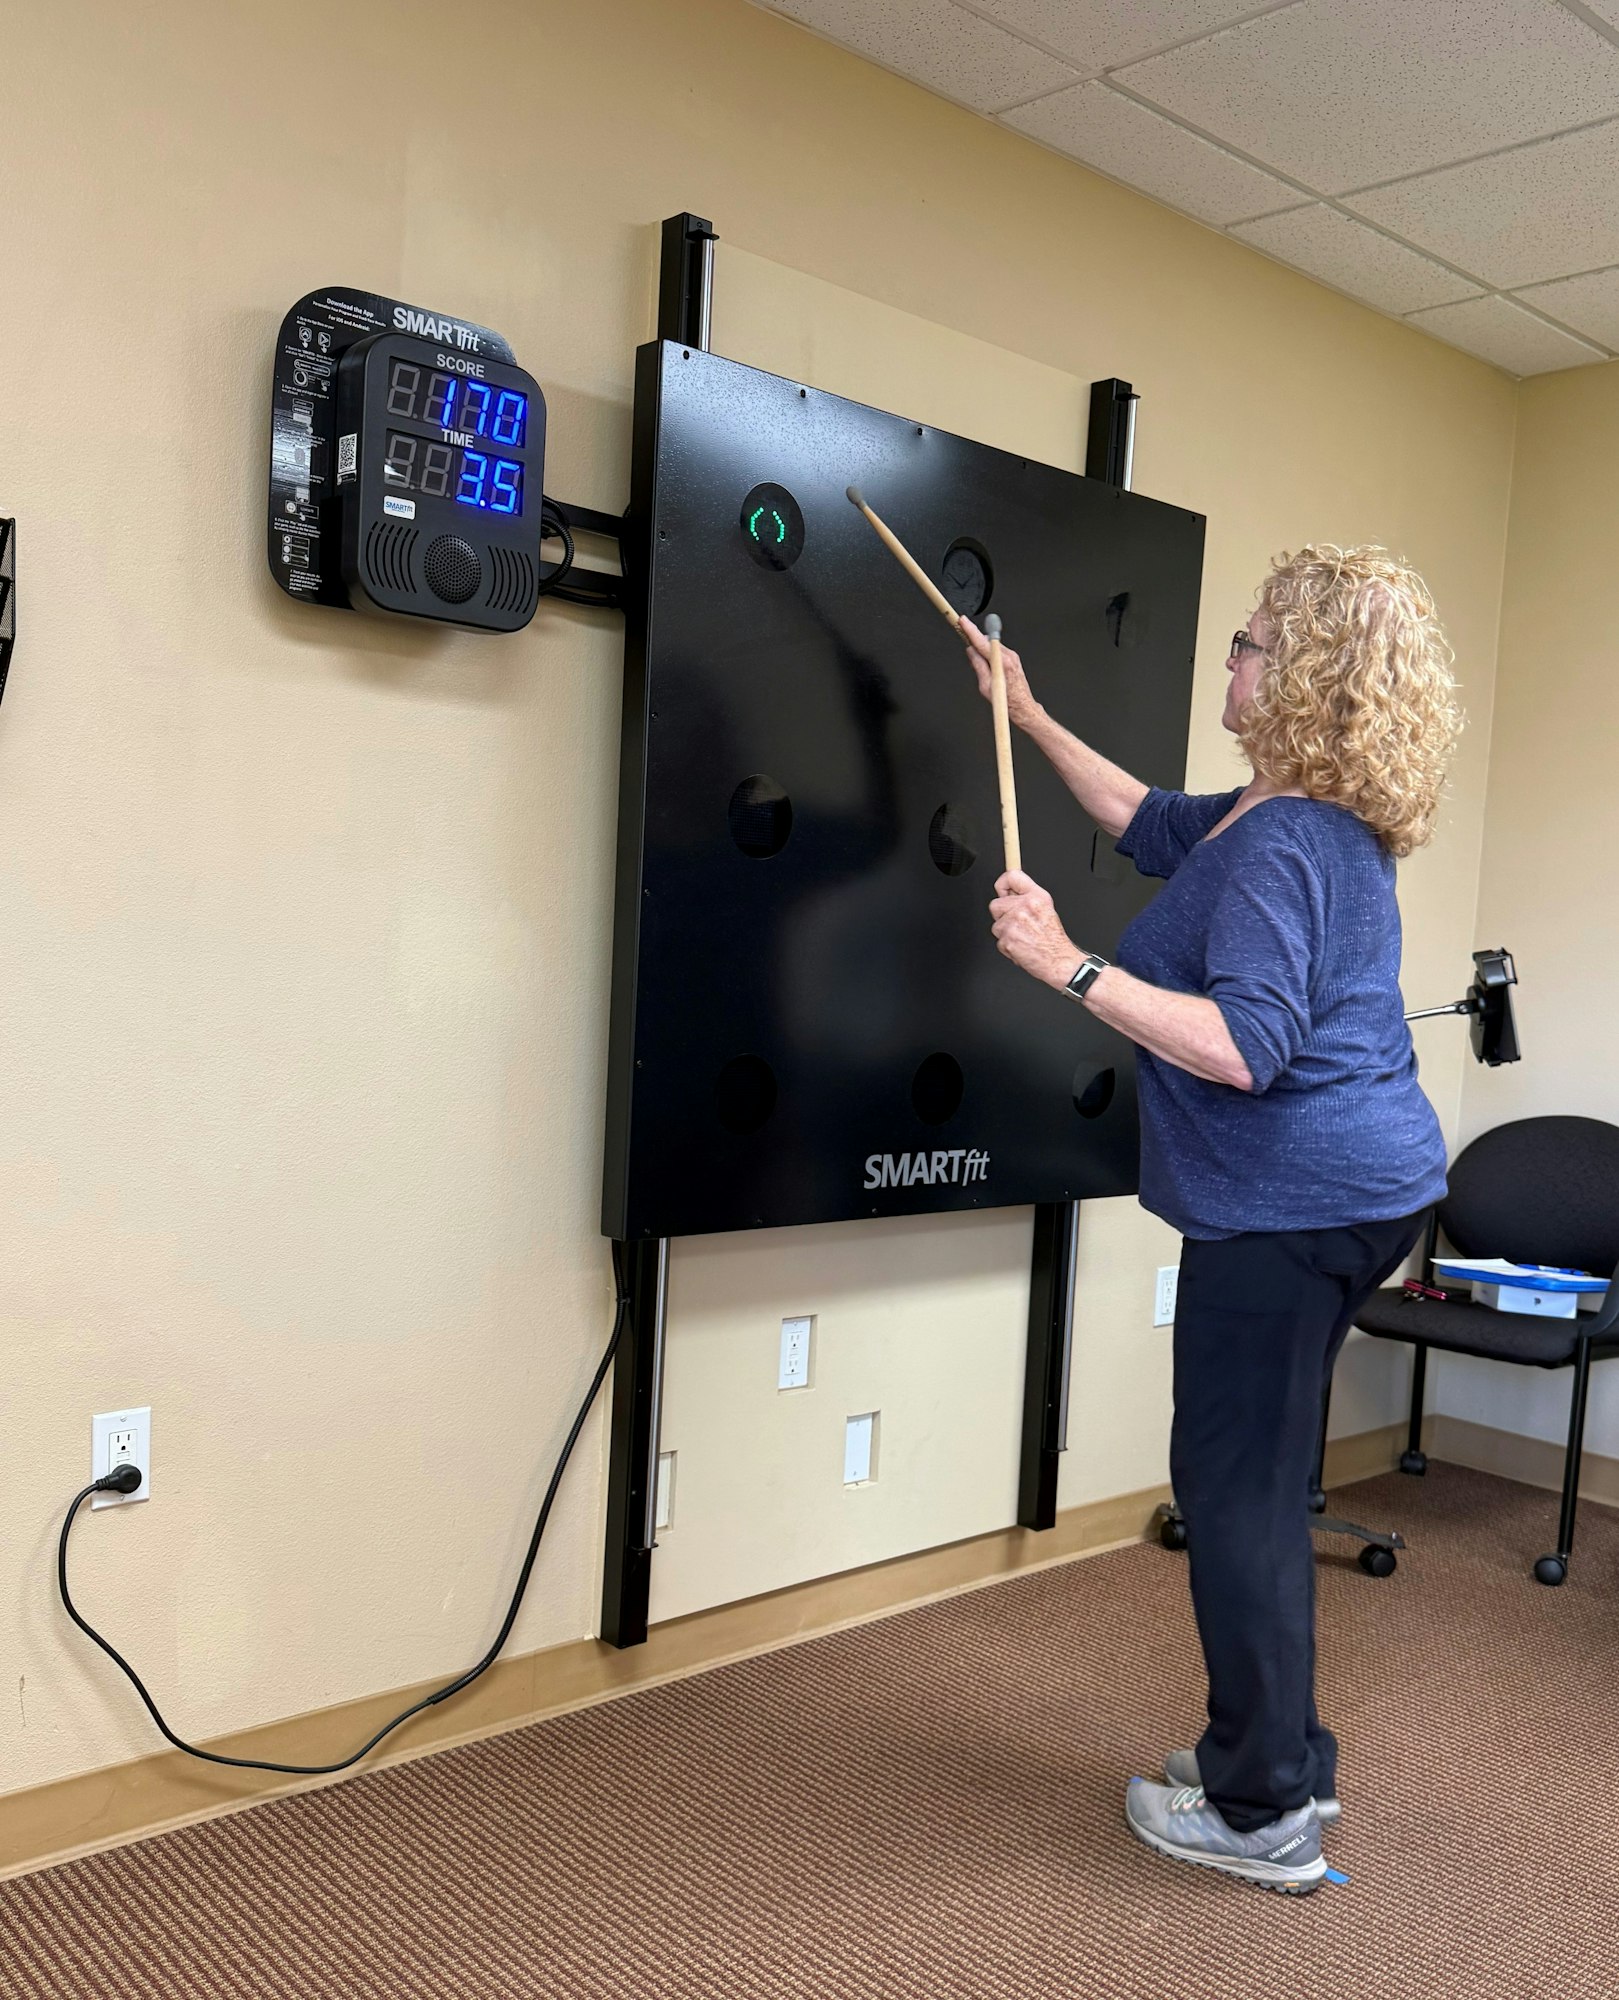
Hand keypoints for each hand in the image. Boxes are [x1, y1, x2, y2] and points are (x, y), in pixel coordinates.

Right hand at [959, 616, 1042, 729]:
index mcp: (1001, 662)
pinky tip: (989, 666)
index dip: (970, 630)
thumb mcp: (985, 685)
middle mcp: (1009, 656)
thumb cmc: (1005, 699)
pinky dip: (990, 654)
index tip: (963, 621)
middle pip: (987, 641)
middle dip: (976, 641)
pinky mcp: (1014, 658)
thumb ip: (978, 665)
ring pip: (993, 646)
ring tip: (982, 666)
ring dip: (983, 650)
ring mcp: (1013, 656)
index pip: (982, 642)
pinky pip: (998, 651)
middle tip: (968, 646)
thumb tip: (971, 652)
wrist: (1022, 705)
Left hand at [989, 871, 1083, 988]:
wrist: (1059, 960)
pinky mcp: (1008, 939)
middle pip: (996, 904)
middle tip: (1017, 924)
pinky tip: (1021, 947)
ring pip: (996, 925)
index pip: (1012, 877)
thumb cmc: (1054, 939)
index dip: (1002, 883)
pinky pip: (999, 941)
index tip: (1003, 890)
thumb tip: (1009, 892)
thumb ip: (1028, 898)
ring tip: (1022, 937)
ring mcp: (1015, 923)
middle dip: (1002, 915)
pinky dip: (1008, 947)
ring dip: (1006, 933)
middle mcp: (1025, 906)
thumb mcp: (1047, 909)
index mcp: (1036, 897)